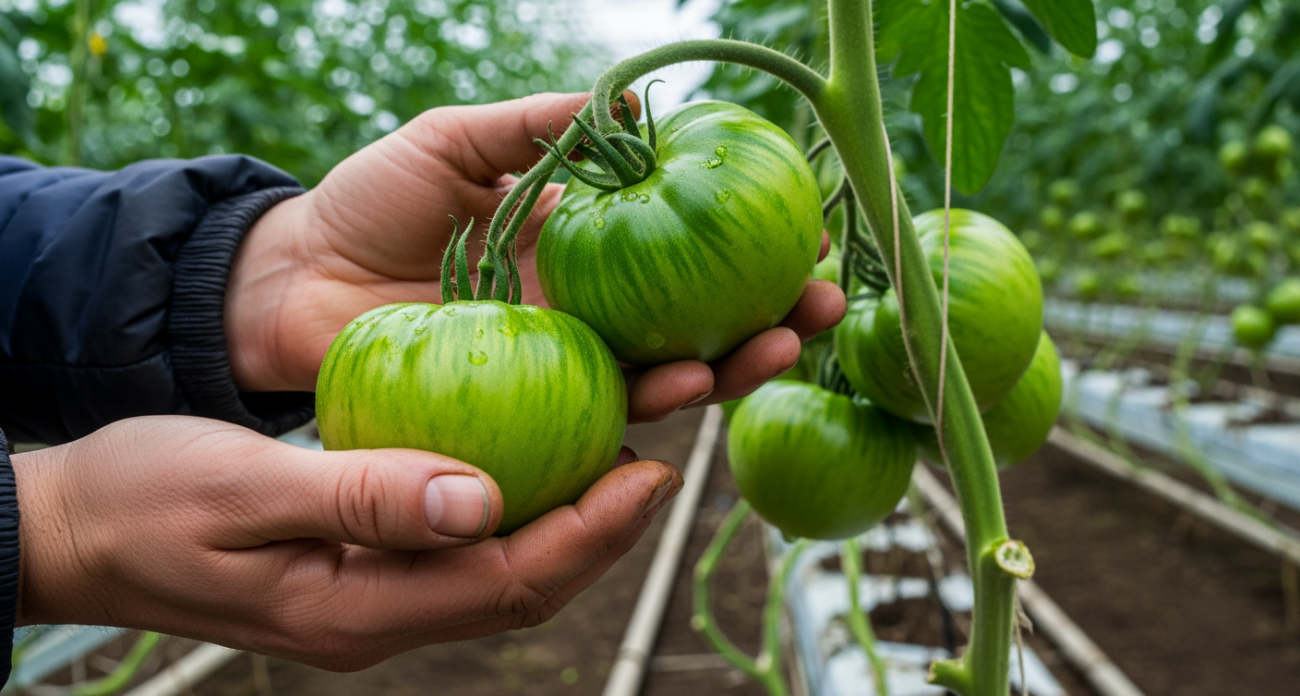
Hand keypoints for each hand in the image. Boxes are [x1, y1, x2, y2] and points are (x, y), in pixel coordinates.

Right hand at [14, 417, 679, 669]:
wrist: (77, 527)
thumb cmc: (142, 500)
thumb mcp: (244, 487)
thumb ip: (360, 496)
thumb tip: (480, 498)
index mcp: (357, 609)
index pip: (508, 581)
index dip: (591, 533)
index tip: (650, 471)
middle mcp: (380, 615)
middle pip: (523, 584)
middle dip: (603, 529)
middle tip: (661, 454)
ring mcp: (373, 596)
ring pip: (500, 567)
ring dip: (568, 516)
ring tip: (621, 446)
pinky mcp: (363, 564)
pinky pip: (463, 545)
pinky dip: (513, 501)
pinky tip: (532, 451)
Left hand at [225, 92, 845, 420]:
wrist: (292, 279)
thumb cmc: (370, 202)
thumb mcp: (455, 142)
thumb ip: (537, 127)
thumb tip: (633, 101)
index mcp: (580, 245)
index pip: (679, 249)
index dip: (742, 246)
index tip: (804, 233)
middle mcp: (585, 309)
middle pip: (694, 320)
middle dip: (766, 320)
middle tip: (824, 308)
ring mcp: (559, 361)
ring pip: (660, 374)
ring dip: (725, 369)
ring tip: (776, 350)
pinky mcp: (523, 406)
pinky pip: (594, 411)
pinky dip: (644, 406)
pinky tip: (686, 390)